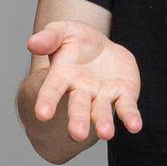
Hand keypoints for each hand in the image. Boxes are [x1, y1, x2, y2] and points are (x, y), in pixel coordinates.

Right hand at [26, 20, 142, 141]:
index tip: (42, 115)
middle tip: (78, 134)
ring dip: (103, 123)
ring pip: (101, 112)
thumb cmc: (76, 41)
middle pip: (78, 107)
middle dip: (78, 120)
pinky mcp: (123, 95)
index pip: (52, 90)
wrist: (102, 48)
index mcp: (62, 76)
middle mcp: (81, 91)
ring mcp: (102, 96)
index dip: (47, 101)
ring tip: (106, 133)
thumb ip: (49, 37)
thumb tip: (32, 43)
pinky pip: (126, 107)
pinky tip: (134, 126)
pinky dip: (130, 117)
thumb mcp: (63, 31)